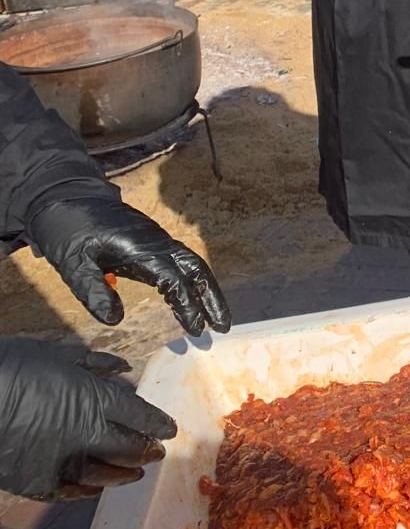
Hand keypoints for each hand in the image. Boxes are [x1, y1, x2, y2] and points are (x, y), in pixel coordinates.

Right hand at [0, 338, 175, 500]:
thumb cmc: (12, 366)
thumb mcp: (58, 355)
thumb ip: (93, 363)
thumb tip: (122, 367)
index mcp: (95, 398)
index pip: (139, 415)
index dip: (157, 424)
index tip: (168, 429)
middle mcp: (84, 432)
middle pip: (128, 446)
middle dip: (146, 450)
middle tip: (156, 452)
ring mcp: (59, 459)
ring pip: (104, 472)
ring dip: (123, 474)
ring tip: (135, 473)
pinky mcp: (33, 479)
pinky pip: (68, 490)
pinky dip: (85, 491)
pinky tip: (96, 489)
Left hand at [27, 196, 230, 336]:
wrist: (67, 198)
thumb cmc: (68, 231)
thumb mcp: (73, 264)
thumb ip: (93, 292)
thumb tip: (114, 321)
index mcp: (141, 248)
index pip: (175, 280)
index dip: (188, 306)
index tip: (196, 330)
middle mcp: (156, 243)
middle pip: (197, 269)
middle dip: (212, 297)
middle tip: (223, 325)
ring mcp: (156, 241)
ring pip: (192, 265)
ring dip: (207, 290)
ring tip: (215, 318)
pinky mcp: (151, 243)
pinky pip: (179, 262)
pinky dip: (189, 283)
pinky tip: (186, 301)